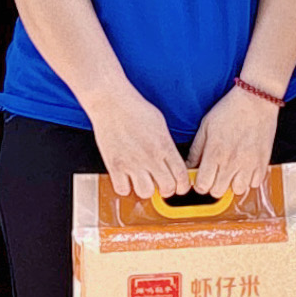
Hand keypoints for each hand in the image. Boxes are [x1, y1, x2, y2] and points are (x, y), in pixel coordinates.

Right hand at [88, 84, 191, 201]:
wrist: (112, 103)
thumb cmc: (135, 109)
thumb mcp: (160, 125)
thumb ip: (167, 145)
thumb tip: (173, 160)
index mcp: (164, 146)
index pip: (182, 176)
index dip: (183, 185)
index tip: (180, 186)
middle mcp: (150, 157)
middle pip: (167, 188)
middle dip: (167, 189)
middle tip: (162, 184)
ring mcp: (132, 163)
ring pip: (146, 193)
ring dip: (146, 189)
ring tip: (143, 180)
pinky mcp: (115, 166)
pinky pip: (123, 189)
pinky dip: (125, 187)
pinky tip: (126, 178)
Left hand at [188, 85, 281, 200]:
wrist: (256, 100)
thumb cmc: (230, 110)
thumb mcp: (206, 126)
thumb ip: (196, 149)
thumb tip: (189, 166)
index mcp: (215, 153)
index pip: (202, 185)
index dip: (200, 184)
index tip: (202, 177)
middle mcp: (232, 162)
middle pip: (218, 192)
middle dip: (214, 186)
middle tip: (216, 174)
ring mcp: (249, 164)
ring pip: (237, 190)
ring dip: (233, 184)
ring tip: (232, 172)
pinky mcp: (263, 162)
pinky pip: (255, 183)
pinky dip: (250, 179)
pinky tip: (245, 168)